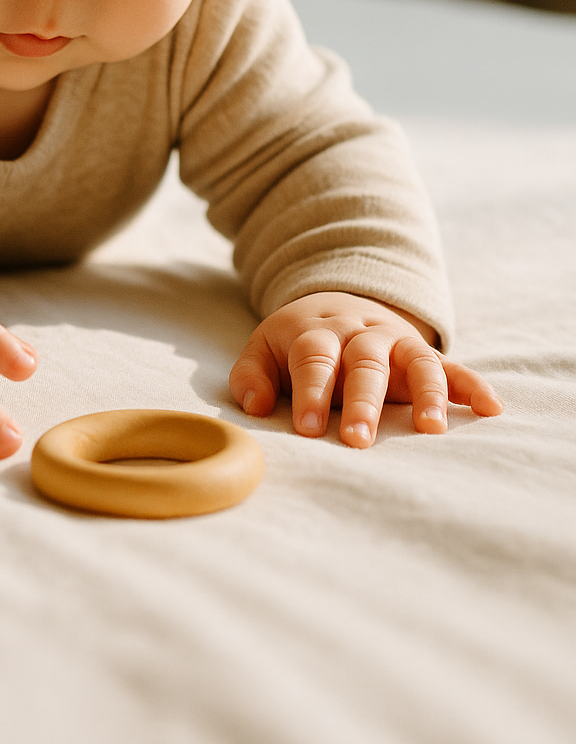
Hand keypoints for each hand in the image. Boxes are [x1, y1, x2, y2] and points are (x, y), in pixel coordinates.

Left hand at [229, 292, 501, 447]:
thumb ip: (252, 375)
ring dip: (424, 393)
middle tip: (358, 440)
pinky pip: (453, 367)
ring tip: (430, 429)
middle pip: (364, 362)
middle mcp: (360, 335)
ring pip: (414, 361)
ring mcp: (396, 343)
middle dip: (363, 402)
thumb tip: (256, 407)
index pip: (314, 359)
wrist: (338, 302)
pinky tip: (490, 408)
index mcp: (316, 332)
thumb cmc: (296, 342)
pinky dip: (472, 385)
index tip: (309, 429)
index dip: (312, 392)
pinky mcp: (423, 355)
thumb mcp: (264, 348)